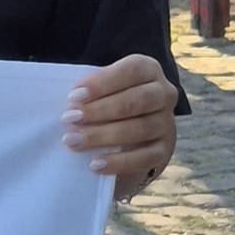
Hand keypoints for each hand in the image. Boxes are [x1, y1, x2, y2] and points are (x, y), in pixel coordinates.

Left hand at [67, 54, 177, 200]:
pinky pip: (145, 157)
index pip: (132, 70)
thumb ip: (89, 91)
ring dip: (103, 135)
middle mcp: (164, 94)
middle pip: (137, 100)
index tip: (73, 96)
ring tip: (73, 141)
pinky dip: (118, 162)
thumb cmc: (105, 103)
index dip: (103, 82)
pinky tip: (94, 164)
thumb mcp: (100, 90)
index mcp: (148, 70)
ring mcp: (166, 123)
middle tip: (69, 119)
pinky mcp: (163, 151)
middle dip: (100, 110)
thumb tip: (67, 103)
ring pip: (140, 128)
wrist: (126, 137)